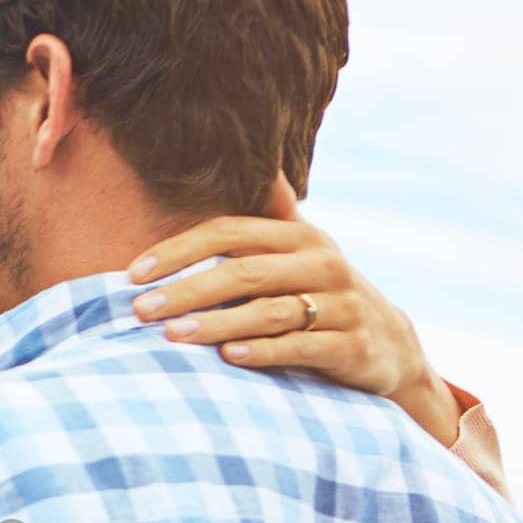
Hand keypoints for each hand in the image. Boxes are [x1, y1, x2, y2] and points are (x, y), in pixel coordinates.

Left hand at [128, 175, 460, 445]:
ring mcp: (340, 305)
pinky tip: (228, 357)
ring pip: (269, 311)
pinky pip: (300, 346)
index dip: (178, 251)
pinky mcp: (351, 345)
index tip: (133, 274)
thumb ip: (271, 215)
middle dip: (186, 290)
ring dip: (216, 324)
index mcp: (299, 237)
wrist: (389, 346)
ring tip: (171, 336)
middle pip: (243, 272)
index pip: (228, 232)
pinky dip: (263, 351)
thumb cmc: (322, 295)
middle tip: (139, 310)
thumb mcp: (299, 253)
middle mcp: (322, 263)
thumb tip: (256, 165)